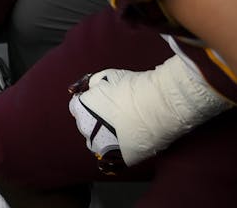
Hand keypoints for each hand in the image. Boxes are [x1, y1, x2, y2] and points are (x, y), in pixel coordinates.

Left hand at [68, 58, 231, 170]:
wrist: (159, 104)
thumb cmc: (133, 87)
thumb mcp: (106, 76)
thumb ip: (91, 84)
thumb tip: (84, 90)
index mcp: (81, 108)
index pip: (76, 108)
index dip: (89, 104)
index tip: (101, 103)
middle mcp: (87, 130)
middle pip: (86, 126)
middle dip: (95, 120)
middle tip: (114, 114)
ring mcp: (103, 147)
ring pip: (98, 144)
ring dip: (104, 138)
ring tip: (123, 128)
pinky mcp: (121, 159)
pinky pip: (114, 158)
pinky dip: (119, 150)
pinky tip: (130, 140)